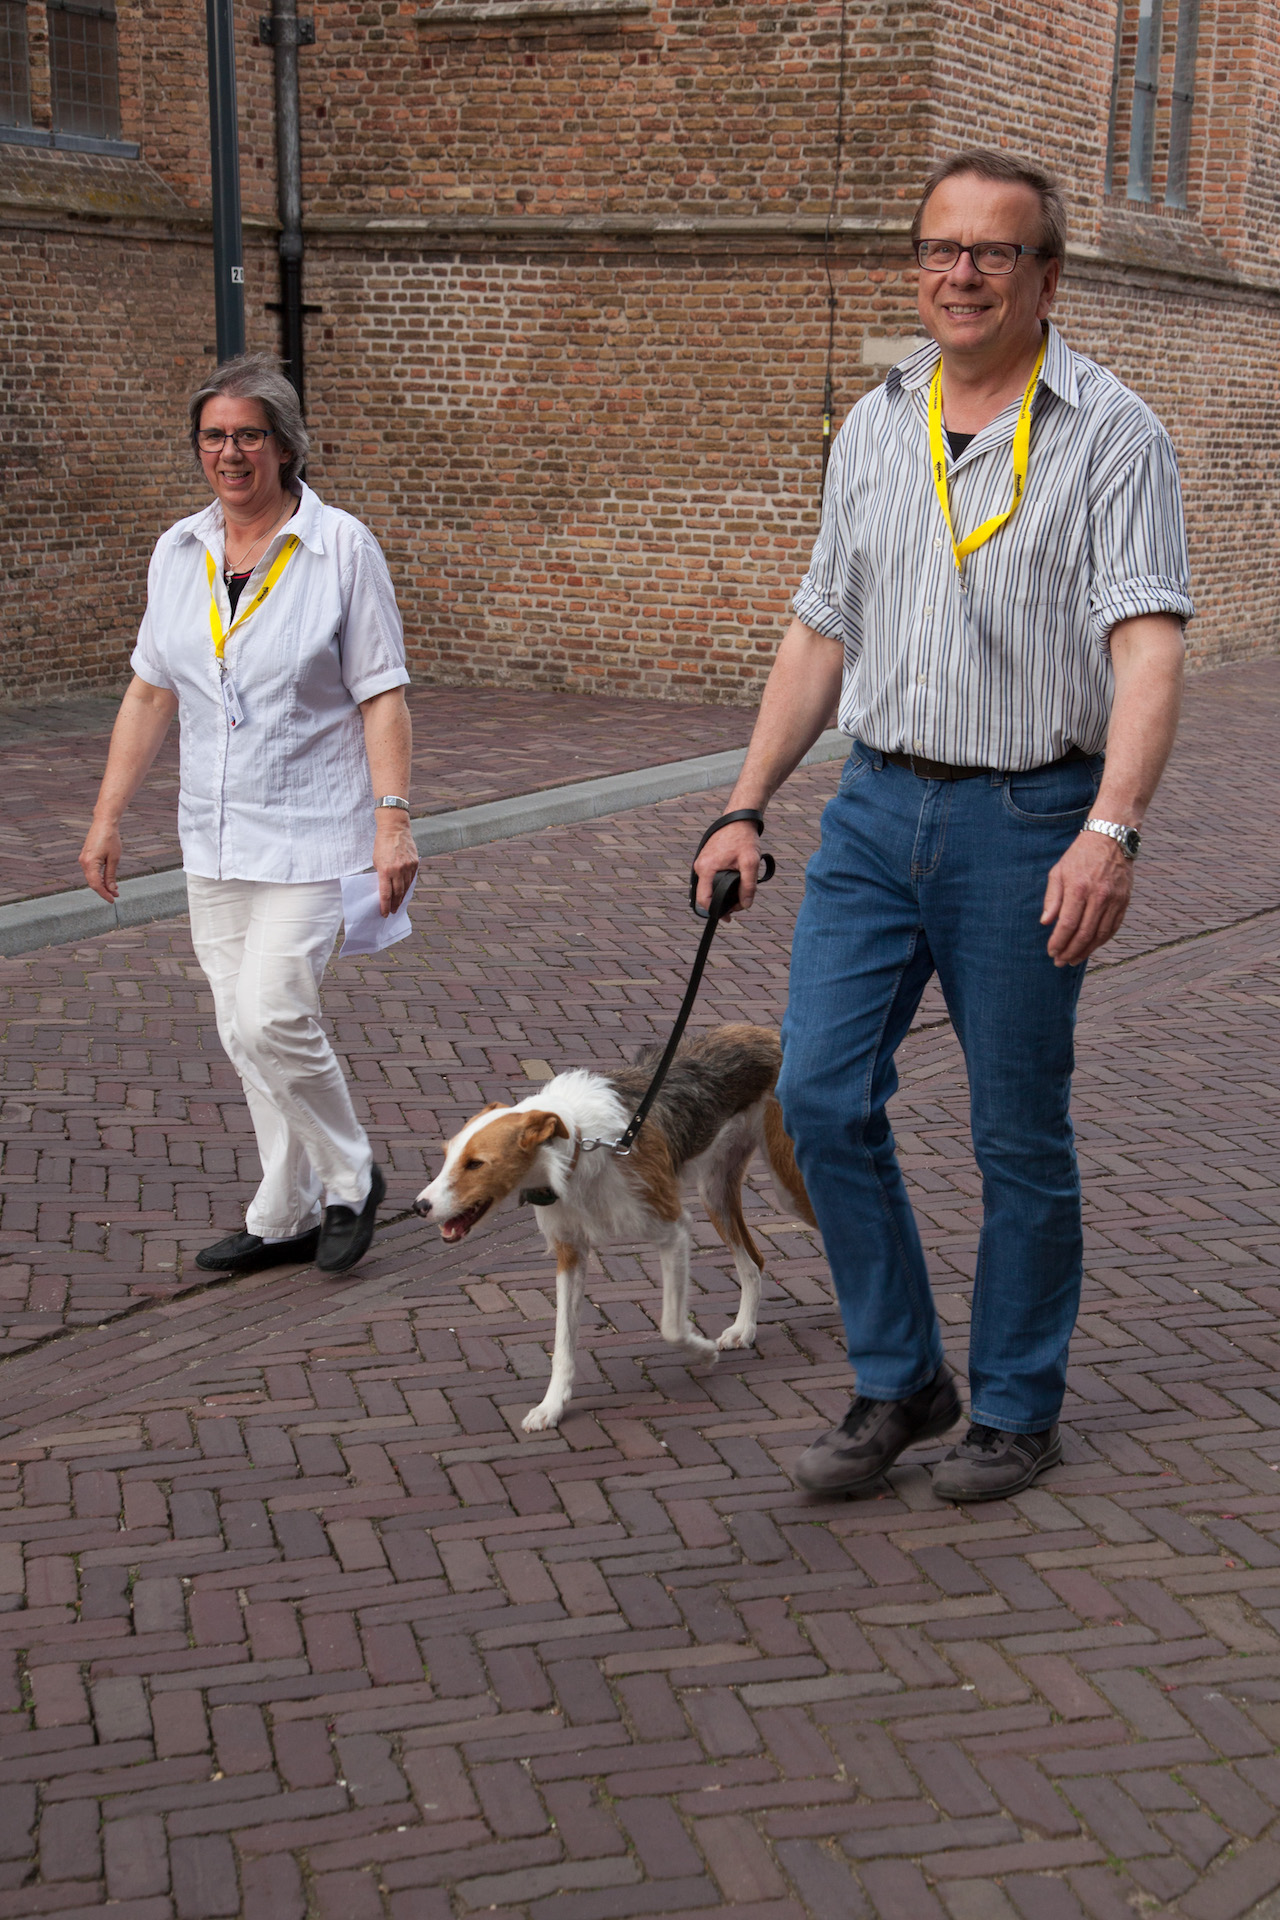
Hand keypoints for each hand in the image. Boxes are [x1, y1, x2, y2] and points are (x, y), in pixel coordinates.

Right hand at [79, 821, 121, 902]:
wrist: (104, 822)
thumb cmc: (110, 839)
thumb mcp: (114, 859)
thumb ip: (111, 875)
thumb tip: (112, 889)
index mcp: (89, 863)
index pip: (96, 885)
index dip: (104, 894)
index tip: (113, 900)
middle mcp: (83, 862)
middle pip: (92, 882)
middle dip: (104, 890)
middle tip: (116, 896)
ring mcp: (83, 859)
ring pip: (92, 877)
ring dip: (102, 884)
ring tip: (114, 889)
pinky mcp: (86, 856)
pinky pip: (91, 871)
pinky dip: (99, 877)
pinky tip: (108, 880)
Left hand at [373, 815, 418, 915]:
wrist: (395, 829)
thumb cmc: (382, 844)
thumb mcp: (376, 861)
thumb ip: (381, 875)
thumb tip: (385, 888)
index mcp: (385, 870)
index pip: (386, 894)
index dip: (385, 906)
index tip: (384, 914)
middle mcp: (398, 870)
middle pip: (397, 893)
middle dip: (394, 904)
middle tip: (392, 911)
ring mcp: (408, 867)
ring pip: (406, 887)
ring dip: (402, 897)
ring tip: (398, 903)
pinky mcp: (415, 863)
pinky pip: (411, 878)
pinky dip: (408, 886)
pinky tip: (405, 890)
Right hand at [693, 822, 766, 916]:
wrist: (740, 818)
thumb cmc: (744, 838)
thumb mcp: (750, 863)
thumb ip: (748, 886)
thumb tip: (746, 904)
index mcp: (706, 868)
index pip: (704, 899)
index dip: (715, 912)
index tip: (728, 918)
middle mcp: (700, 866)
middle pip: (706, 894)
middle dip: (722, 903)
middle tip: (739, 905)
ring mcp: (702, 861)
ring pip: (709, 886)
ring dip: (722, 892)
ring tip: (739, 894)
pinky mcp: (707, 858)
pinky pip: (711, 877)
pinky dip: (721, 883)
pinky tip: (734, 882)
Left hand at [1041, 830, 1133, 966]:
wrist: (1110, 839)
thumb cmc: (1079, 856)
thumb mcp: (1058, 872)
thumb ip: (1052, 898)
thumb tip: (1045, 922)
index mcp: (1079, 888)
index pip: (1067, 924)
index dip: (1058, 941)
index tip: (1051, 952)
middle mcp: (1098, 896)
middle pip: (1084, 933)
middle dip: (1070, 951)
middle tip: (1060, 962)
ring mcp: (1114, 900)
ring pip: (1100, 934)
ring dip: (1086, 951)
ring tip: (1073, 959)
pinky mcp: (1124, 901)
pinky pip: (1113, 928)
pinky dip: (1101, 941)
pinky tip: (1091, 947)